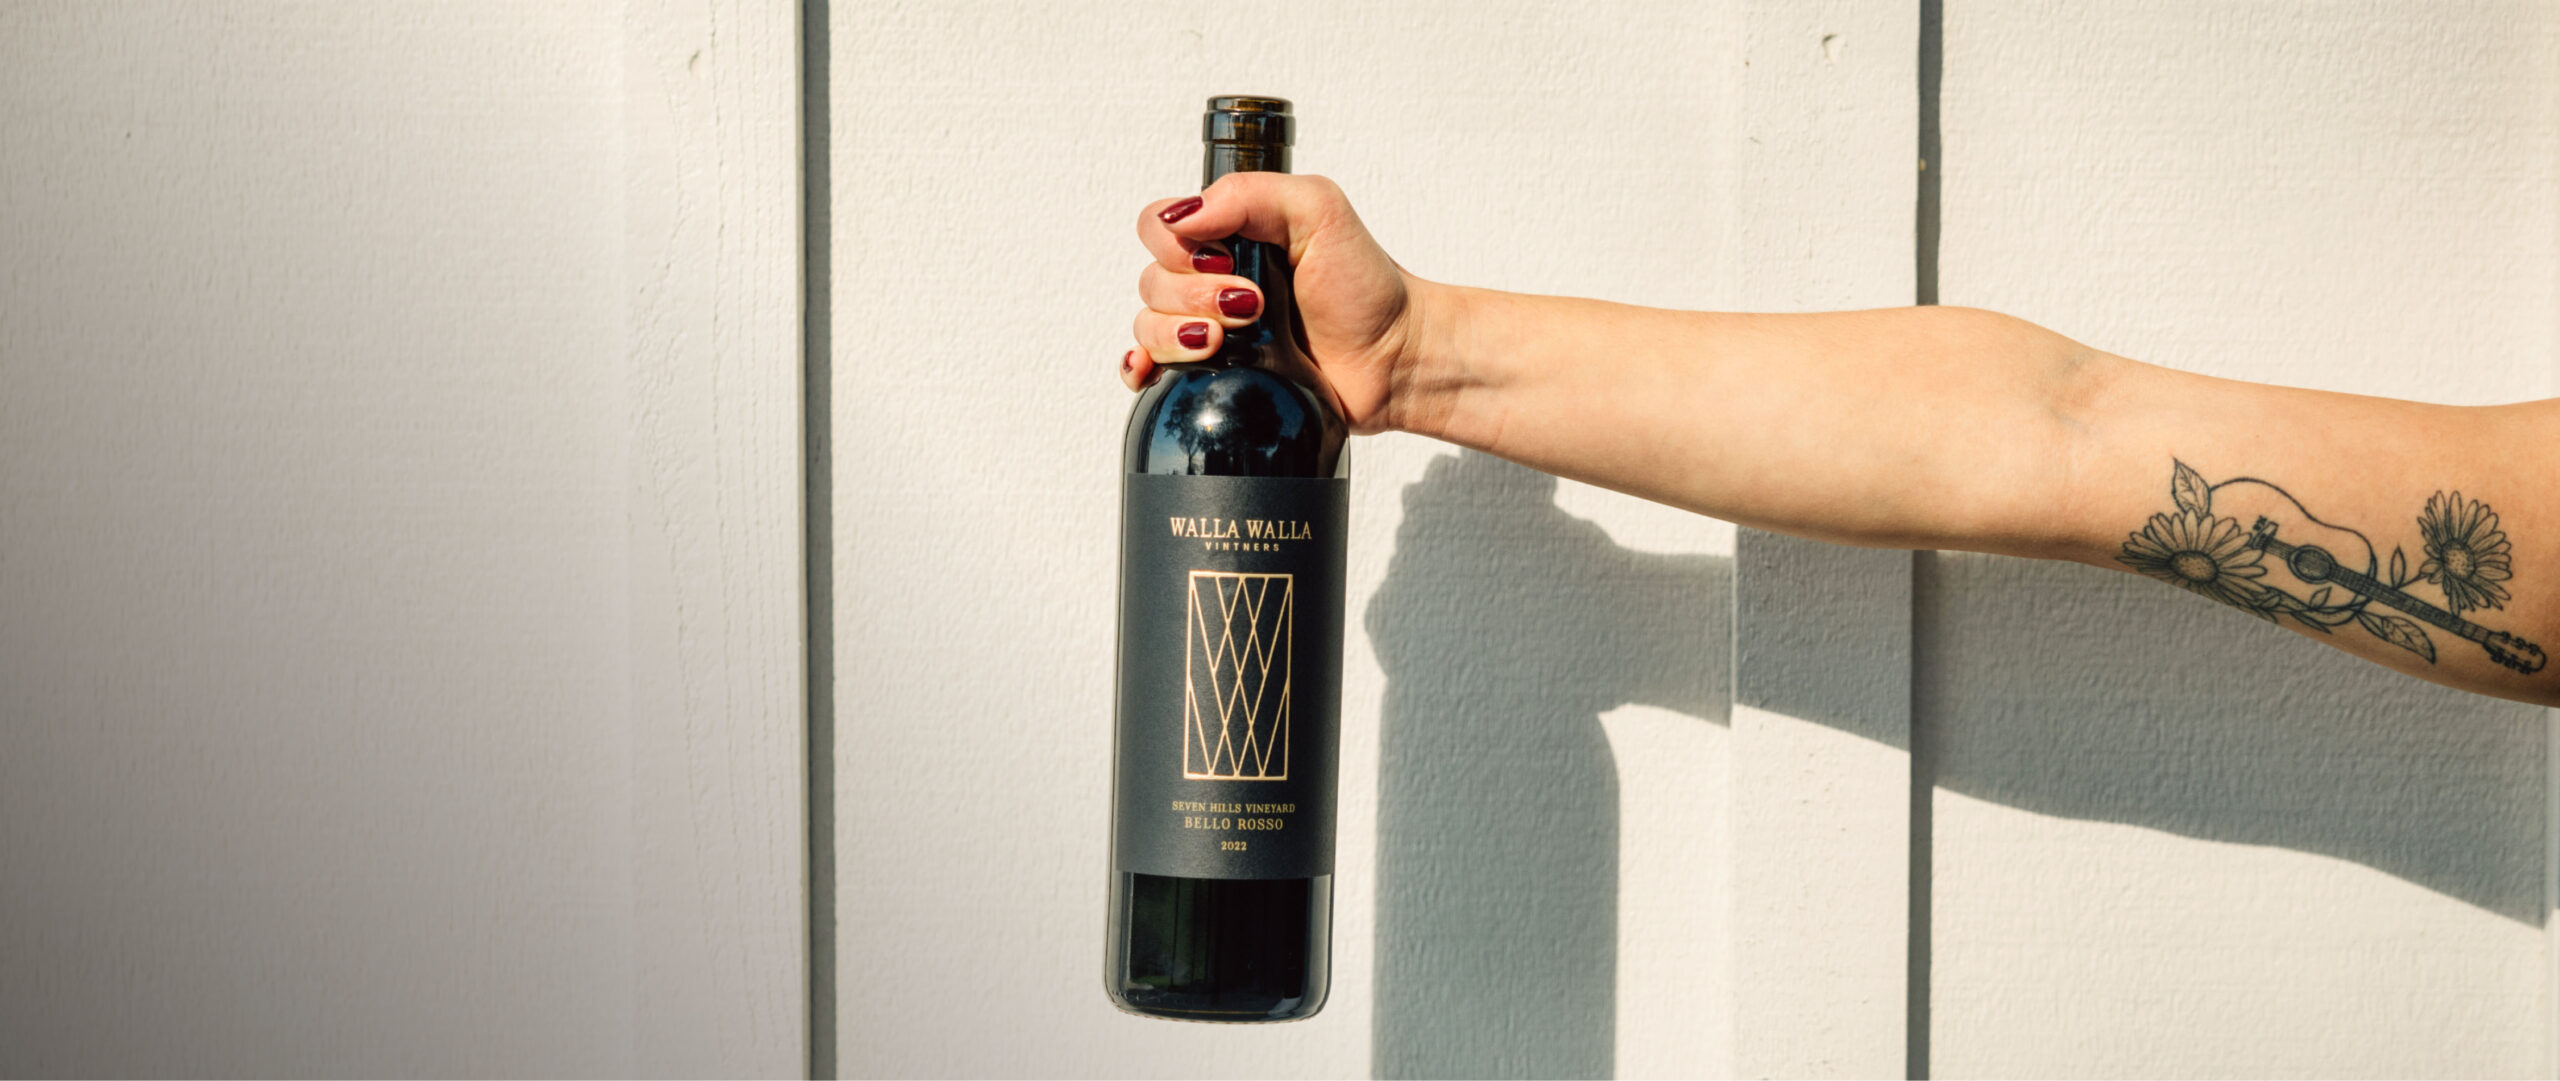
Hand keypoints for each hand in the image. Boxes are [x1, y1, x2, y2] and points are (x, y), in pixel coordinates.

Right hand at [1125, 173, 1424, 434]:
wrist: (1395, 360)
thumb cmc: (1366, 284)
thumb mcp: (1319, 209)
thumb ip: (1248, 194)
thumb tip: (1182, 218)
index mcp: (1229, 233)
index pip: (1159, 226)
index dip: (1177, 246)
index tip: (1227, 261)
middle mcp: (1213, 279)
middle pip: (1150, 279)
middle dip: (1194, 296)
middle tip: (1253, 306)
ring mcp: (1212, 329)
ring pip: (1147, 325)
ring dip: (1178, 334)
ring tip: (1231, 342)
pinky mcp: (1216, 376)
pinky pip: (1149, 370)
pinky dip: (1140, 369)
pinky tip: (1152, 373)